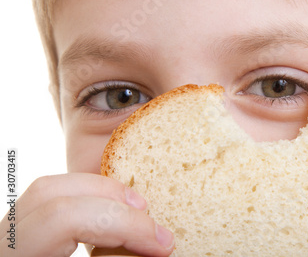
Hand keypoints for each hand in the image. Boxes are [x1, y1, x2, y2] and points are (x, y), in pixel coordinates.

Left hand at [0, 173, 174, 255]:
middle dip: (112, 197)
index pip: (63, 219)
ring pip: (49, 187)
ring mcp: (7, 233)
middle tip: (151, 221)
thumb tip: (158, 246)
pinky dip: (88, 200)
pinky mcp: (19, 232)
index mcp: (15, 256)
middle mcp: (3, 241)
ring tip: (137, 212)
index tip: (162, 245)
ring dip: (102, 193)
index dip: (122, 225)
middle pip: (50, 190)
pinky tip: (111, 216)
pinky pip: (51, 200)